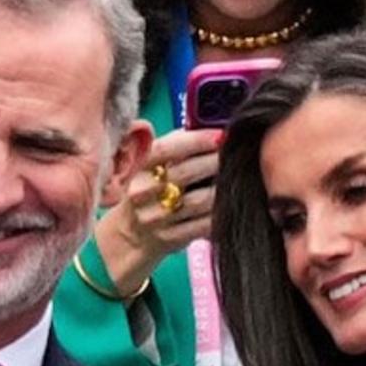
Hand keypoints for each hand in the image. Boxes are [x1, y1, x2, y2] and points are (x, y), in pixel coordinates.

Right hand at [95, 129, 222, 294]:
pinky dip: (220, 213)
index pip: (167, 149)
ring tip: (237, 179)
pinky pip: (203, 225)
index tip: (221, 135)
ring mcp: (155, 218)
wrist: (129, 236)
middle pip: (185, 174)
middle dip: (215, 162)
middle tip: (235, 155)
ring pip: (199, 201)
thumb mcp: (152, 166)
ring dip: (222, 189)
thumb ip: (177, 147)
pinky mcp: (170, 238)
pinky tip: (230, 204)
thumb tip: (212, 127)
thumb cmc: (149, 191)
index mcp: (140, 167)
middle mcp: (143, 192)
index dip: (196, 140)